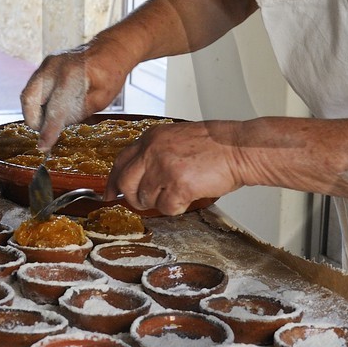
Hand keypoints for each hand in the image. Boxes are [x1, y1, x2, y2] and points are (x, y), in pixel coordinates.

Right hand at [19, 46, 126, 150]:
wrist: (110, 50)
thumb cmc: (109, 76)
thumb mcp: (99, 101)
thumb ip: (76, 113)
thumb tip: (55, 127)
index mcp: (71, 75)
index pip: (54, 109)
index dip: (48, 131)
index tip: (43, 147)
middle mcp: (53, 67)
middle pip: (29, 99)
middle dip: (34, 120)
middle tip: (47, 132)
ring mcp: (47, 63)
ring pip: (28, 94)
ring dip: (35, 111)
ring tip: (51, 119)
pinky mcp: (44, 65)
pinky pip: (33, 87)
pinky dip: (37, 102)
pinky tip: (51, 108)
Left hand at [107, 120, 246, 216]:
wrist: (239, 148)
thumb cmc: (215, 146)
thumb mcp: (176, 138)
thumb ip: (155, 153)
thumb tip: (139, 176)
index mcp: (151, 138)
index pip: (120, 162)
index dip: (112, 181)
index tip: (108, 193)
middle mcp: (152, 151)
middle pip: (126, 183)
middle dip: (134, 198)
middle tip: (144, 203)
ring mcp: (163, 168)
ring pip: (146, 199)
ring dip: (162, 202)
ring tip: (181, 192)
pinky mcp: (178, 185)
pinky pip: (167, 208)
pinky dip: (178, 207)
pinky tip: (190, 196)